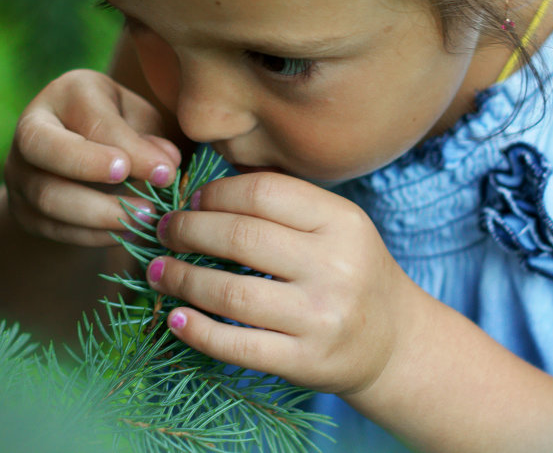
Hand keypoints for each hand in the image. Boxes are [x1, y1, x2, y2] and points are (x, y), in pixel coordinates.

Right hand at [4, 69, 181, 245]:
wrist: (79, 163)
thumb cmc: (120, 130)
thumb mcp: (139, 121)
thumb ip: (150, 138)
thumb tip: (166, 163)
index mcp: (67, 92)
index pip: (94, 120)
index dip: (131, 149)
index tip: (166, 173)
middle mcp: (32, 127)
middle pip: (43, 146)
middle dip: (91, 168)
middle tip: (135, 185)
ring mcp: (20, 171)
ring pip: (48, 197)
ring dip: (101, 214)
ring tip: (144, 220)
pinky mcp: (21, 210)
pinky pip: (54, 228)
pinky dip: (94, 236)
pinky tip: (128, 233)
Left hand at [147, 173, 416, 395]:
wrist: (394, 342)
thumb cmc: (352, 272)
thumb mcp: (337, 226)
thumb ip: (284, 204)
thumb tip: (203, 190)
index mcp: (342, 221)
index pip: (263, 193)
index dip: (216, 194)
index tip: (191, 201)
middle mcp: (336, 266)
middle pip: (241, 239)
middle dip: (188, 231)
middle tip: (164, 232)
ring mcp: (321, 317)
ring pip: (232, 294)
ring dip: (183, 280)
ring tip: (158, 272)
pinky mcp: (306, 361)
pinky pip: (238, 345)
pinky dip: (198, 331)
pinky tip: (176, 318)